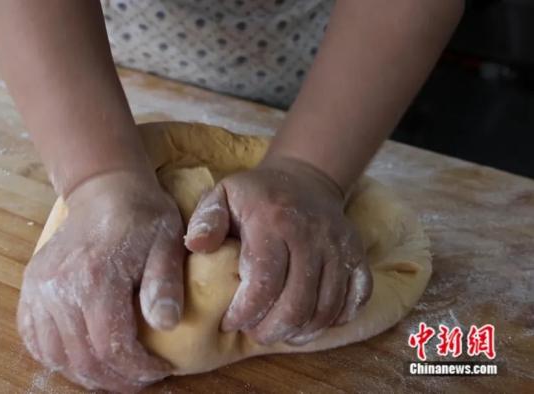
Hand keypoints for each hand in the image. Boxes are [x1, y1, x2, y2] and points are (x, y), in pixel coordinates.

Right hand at [18, 171, 185, 391]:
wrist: (105, 189)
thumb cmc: (142, 217)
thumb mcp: (166, 243)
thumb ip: (164, 285)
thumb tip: (166, 325)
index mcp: (95, 277)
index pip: (112, 348)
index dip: (137, 370)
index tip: (159, 371)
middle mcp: (59, 286)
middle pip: (82, 359)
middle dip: (115, 379)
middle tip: (141, 378)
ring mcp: (39, 287)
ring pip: (55, 355)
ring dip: (86, 373)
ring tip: (115, 370)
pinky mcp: (31, 285)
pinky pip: (33, 336)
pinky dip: (55, 356)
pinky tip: (80, 356)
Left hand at [185, 156, 371, 344]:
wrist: (304, 178)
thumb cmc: (255, 195)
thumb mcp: (222, 195)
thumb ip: (206, 220)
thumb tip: (196, 245)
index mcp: (274, 221)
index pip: (265, 282)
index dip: (246, 312)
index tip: (229, 322)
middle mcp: (311, 235)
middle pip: (298, 302)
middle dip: (272, 330)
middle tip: (254, 334)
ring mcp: (339, 246)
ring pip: (326, 307)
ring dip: (301, 331)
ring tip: (279, 332)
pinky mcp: (358, 254)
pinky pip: (356, 297)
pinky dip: (335, 319)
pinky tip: (311, 322)